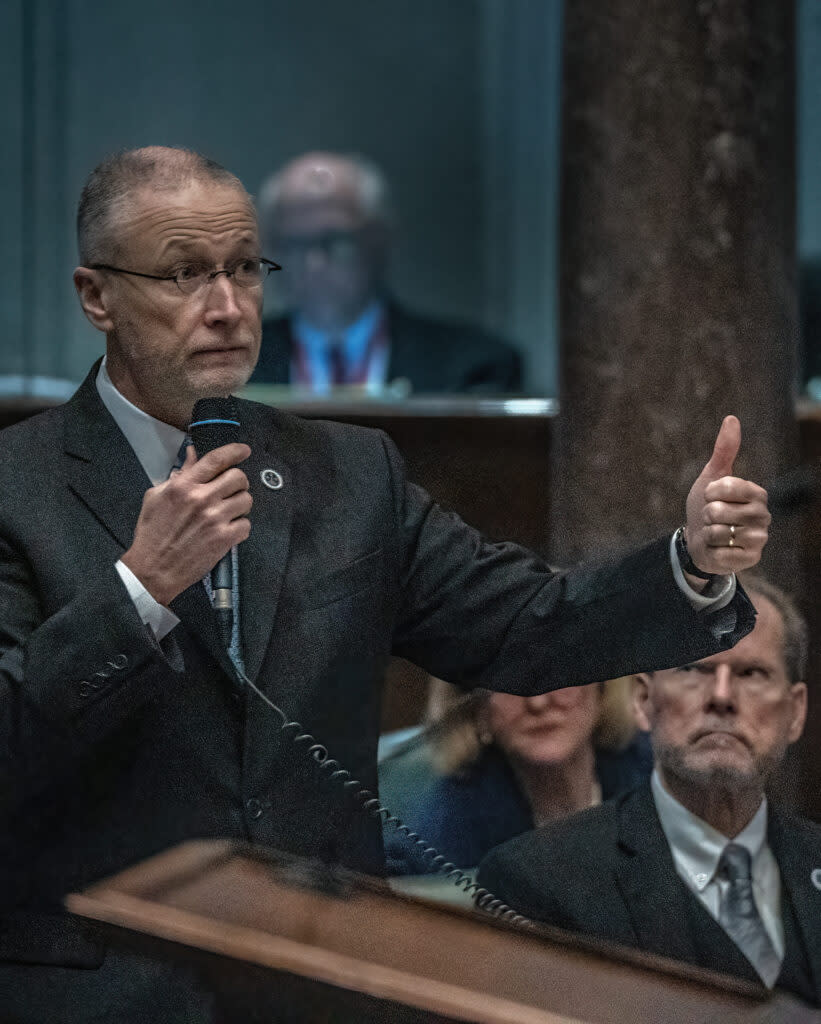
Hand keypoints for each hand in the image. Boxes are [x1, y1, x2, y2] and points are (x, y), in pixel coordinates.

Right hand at [121, 443, 252, 605]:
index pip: (216, 459)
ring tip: (227, 512)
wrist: (153, 569)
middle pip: (238, 477)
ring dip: (240, 505)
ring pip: (246, 500)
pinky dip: (240, 527)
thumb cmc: (152, 534)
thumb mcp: (156, 497)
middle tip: (231, 490)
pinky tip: (227, 530)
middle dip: (239, 482)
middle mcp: (202, 499)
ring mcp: (215, 519)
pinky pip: (246, 524)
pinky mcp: (224, 538)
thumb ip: (179, 475)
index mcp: (184, 486)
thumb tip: (193, 455)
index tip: (244, 450)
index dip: (235, 451)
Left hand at [684, 415, 769, 575]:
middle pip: (718, 511)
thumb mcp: (712, 477)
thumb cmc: (707, 505)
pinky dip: (712, 551)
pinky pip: (722, 553)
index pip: (726, 486)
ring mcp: (759, 539)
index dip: (710, 492)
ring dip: (708, 534)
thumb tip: (732, 418)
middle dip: (706, 515)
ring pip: (718, 532)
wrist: (698, 540)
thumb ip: (724, 450)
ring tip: (716, 533)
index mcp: (757, 493)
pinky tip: (718, 549)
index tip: (711, 495)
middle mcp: (763, 516)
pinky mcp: (751, 559)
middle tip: (712, 518)